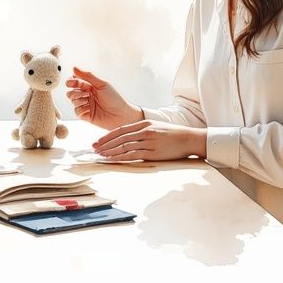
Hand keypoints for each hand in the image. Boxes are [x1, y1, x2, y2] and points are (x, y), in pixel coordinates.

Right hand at [65, 67, 141, 129]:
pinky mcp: (86, 116)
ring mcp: (86, 106)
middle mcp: (87, 95)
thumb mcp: (102, 84)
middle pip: (71, 92)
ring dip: (78, 100)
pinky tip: (88, 109)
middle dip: (74, 92)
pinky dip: (80, 109)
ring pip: (73, 101)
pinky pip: (76, 111)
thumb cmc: (114, 99)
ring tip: (88, 100)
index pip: (75, 82)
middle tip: (84, 93)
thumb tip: (74, 68)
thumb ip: (88, 76)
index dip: (71, 82)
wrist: (121, 115)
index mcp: (90, 87)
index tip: (70, 82)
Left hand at [92, 120, 206, 160]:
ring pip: (124, 147)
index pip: (120, 130)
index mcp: (144, 123)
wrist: (189, 139)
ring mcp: (148, 142)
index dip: (107, 136)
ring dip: (110, 152)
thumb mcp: (156, 127)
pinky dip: (120, 157)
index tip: (98, 141)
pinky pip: (132, 155)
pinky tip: (112, 160)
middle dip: (105, 144)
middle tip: (93, 149)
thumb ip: (142, 130)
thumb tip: (128, 138)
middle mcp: (144, 131)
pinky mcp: (153, 152)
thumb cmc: (173, 134)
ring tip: (100, 156)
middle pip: (119, 138)